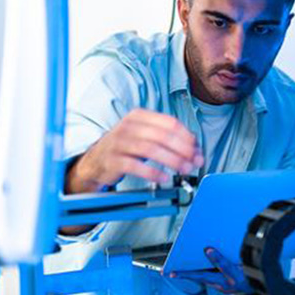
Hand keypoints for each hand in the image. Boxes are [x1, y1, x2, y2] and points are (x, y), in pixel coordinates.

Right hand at [65, 108, 203, 193]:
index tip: (197, 150)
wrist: (96, 160)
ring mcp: (119, 142)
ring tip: (184, 170)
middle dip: (183, 150)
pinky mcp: (113, 160)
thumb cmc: (126, 147)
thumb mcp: (144, 135)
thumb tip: (194, 148)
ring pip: (151, 149)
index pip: (170, 123)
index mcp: (139, 116)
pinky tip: (164, 178)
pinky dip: (152, 172)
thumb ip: (167, 138)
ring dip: (172, 160)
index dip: (187, 137)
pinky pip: (135, 166)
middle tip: (194, 162)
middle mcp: (128, 126)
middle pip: (162, 136)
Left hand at [167, 247, 251, 294]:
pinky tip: (209, 260)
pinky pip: (215, 272)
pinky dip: (210, 267)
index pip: (197, 276)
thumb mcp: (234, 271)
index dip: (184, 274)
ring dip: (198, 269)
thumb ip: (221, 262)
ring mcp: (223, 282)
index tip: (170, 273)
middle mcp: (219, 283)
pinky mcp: (228, 279)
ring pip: (206, 274)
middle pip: (199, 276)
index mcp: (219, 282)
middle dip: (187, 272)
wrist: (263, 287)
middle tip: (173, 271)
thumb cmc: (250, 281)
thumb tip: (208, 250)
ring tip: (187, 266)